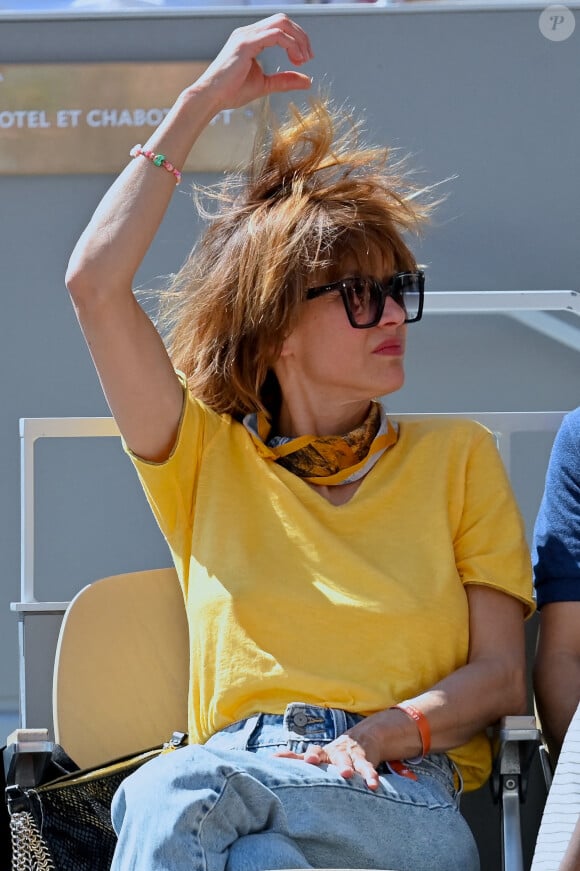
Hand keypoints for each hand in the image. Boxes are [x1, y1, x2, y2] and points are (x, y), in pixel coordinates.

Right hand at [194, 14, 312, 110]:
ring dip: (298, 39)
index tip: (303, 59)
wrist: (211, 97)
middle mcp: (248, 32)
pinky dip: (290, 45)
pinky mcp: (246, 43)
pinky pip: (275, 35)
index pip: (280, 27)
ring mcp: (246, 35)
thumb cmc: (231, 92)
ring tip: (303, 59)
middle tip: (308, 57)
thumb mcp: (265, 85)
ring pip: (281, 23)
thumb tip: (307, 80)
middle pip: (283, 20)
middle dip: (301, 36)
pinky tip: (295, 59)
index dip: (296, 39)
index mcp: (251, 38)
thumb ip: (285, 80)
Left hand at [274, 729, 381, 790]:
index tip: (306, 760)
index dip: (309, 755)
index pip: (313, 752)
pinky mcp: (365, 760)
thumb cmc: (330, 754)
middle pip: (331, 755)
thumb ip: (294, 758)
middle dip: (325, 759)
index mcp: (322, 753)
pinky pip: (368, 768)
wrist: (362, 738)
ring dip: (349, 766)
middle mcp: (335, 752)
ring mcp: (351, 756)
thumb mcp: (316, 755)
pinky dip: (371, 776)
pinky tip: (373, 785)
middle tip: (315, 763)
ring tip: (347, 774)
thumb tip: (269, 759)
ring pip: (351, 760)